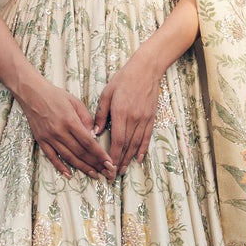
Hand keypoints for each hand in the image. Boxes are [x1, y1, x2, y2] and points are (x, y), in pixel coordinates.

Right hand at [20, 80, 116, 180]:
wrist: (32, 94)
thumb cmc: (56, 96)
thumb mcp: (76, 102)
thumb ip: (87, 119)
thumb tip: (94, 135)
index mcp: (70, 121)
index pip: (89, 143)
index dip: (100, 155)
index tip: (109, 163)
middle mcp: (60, 132)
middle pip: (80, 152)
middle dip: (95, 164)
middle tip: (105, 172)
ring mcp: (49, 138)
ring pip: (69, 157)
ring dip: (82, 167)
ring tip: (94, 174)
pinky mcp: (41, 140)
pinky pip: (52, 157)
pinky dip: (60, 167)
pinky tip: (69, 174)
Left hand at [94, 54, 160, 172]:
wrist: (146, 70)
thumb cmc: (123, 79)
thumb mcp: (107, 94)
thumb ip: (101, 114)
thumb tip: (94, 133)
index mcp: (121, 113)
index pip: (117, 141)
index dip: (112, 156)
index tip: (107, 167)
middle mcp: (134, 119)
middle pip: (126, 146)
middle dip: (119, 162)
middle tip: (113, 175)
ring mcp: (144, 119)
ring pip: (136, 144)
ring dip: (129, 159)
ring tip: (123, 170)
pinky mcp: (151, 118)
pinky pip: (147, 137)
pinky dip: (143, 149)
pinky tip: (139, 159)